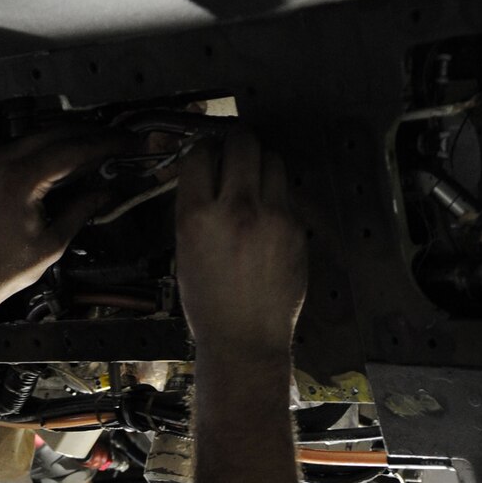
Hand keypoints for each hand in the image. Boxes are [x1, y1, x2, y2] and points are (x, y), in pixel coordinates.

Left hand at [0, 129, 126, 316]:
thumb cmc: (6, 268)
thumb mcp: (51, 243)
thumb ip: (80, 211)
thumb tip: (107, 191)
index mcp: (21, 179)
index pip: (72, 149)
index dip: (105, 144)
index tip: (130, 142)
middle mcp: (6, 160)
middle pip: (60, 133)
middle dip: (95, 135)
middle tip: (123, 141)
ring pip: (46, 134)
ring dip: (77, 137)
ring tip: (107, 146)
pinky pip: (33, 145)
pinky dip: (58, 146)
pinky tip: (77, 156)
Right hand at [176, 130, 306, 357]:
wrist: (245, 341)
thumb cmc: (209, 304)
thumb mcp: (186, 253)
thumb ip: (196, 209)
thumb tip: (206, 173)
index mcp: (196, 217)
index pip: (200, 154)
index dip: (203, 148)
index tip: (207, 152)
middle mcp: (234, 208)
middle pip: (241, 142)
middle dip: (236, 141)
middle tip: (234, 151)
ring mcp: (270, 216)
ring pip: (271, 159)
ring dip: (261, 162)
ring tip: (254, 179)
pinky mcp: (296, 227)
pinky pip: (287, 193)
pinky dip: (276, 195)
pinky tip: (268, 214)